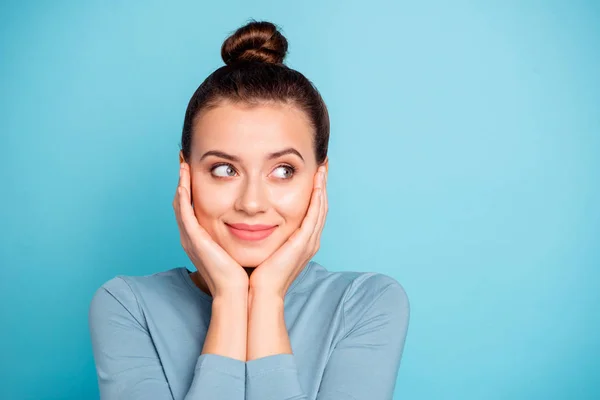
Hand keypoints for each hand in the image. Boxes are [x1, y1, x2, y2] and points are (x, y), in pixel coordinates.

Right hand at [173, 161, 248, 296]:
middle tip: (184, 161)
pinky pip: (183, 213)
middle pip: (183, 204)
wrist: (239, 293)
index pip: (194, 208)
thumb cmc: (245, 274)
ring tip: (183, 164)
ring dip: (181, 183)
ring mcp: (191, 239)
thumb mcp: (242, 247)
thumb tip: (258, 220)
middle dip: (183, 182)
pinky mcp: (193, 240)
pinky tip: (184, 180)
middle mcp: (193, 237)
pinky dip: (182, 195)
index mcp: (203, 239)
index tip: (198, 170)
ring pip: (180, 204)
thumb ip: (245, 233)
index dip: (193, 189)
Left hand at [249, 165, 327, 298]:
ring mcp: (309, 242)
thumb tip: (250, 221)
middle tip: (322, 166)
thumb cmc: (255, 275)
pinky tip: (318, 182)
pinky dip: (318, 197)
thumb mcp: (262, 248)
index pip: (311, 213)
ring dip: (322, 187)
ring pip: (321, 208)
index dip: (313, 193)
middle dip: (321, 186)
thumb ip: (262, 234)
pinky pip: (316, 214)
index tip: (311, 175)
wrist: (258, 294)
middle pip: (320, 207)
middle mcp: (309, 241)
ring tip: (322, 168)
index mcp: (300, 243)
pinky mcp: (304, 242)